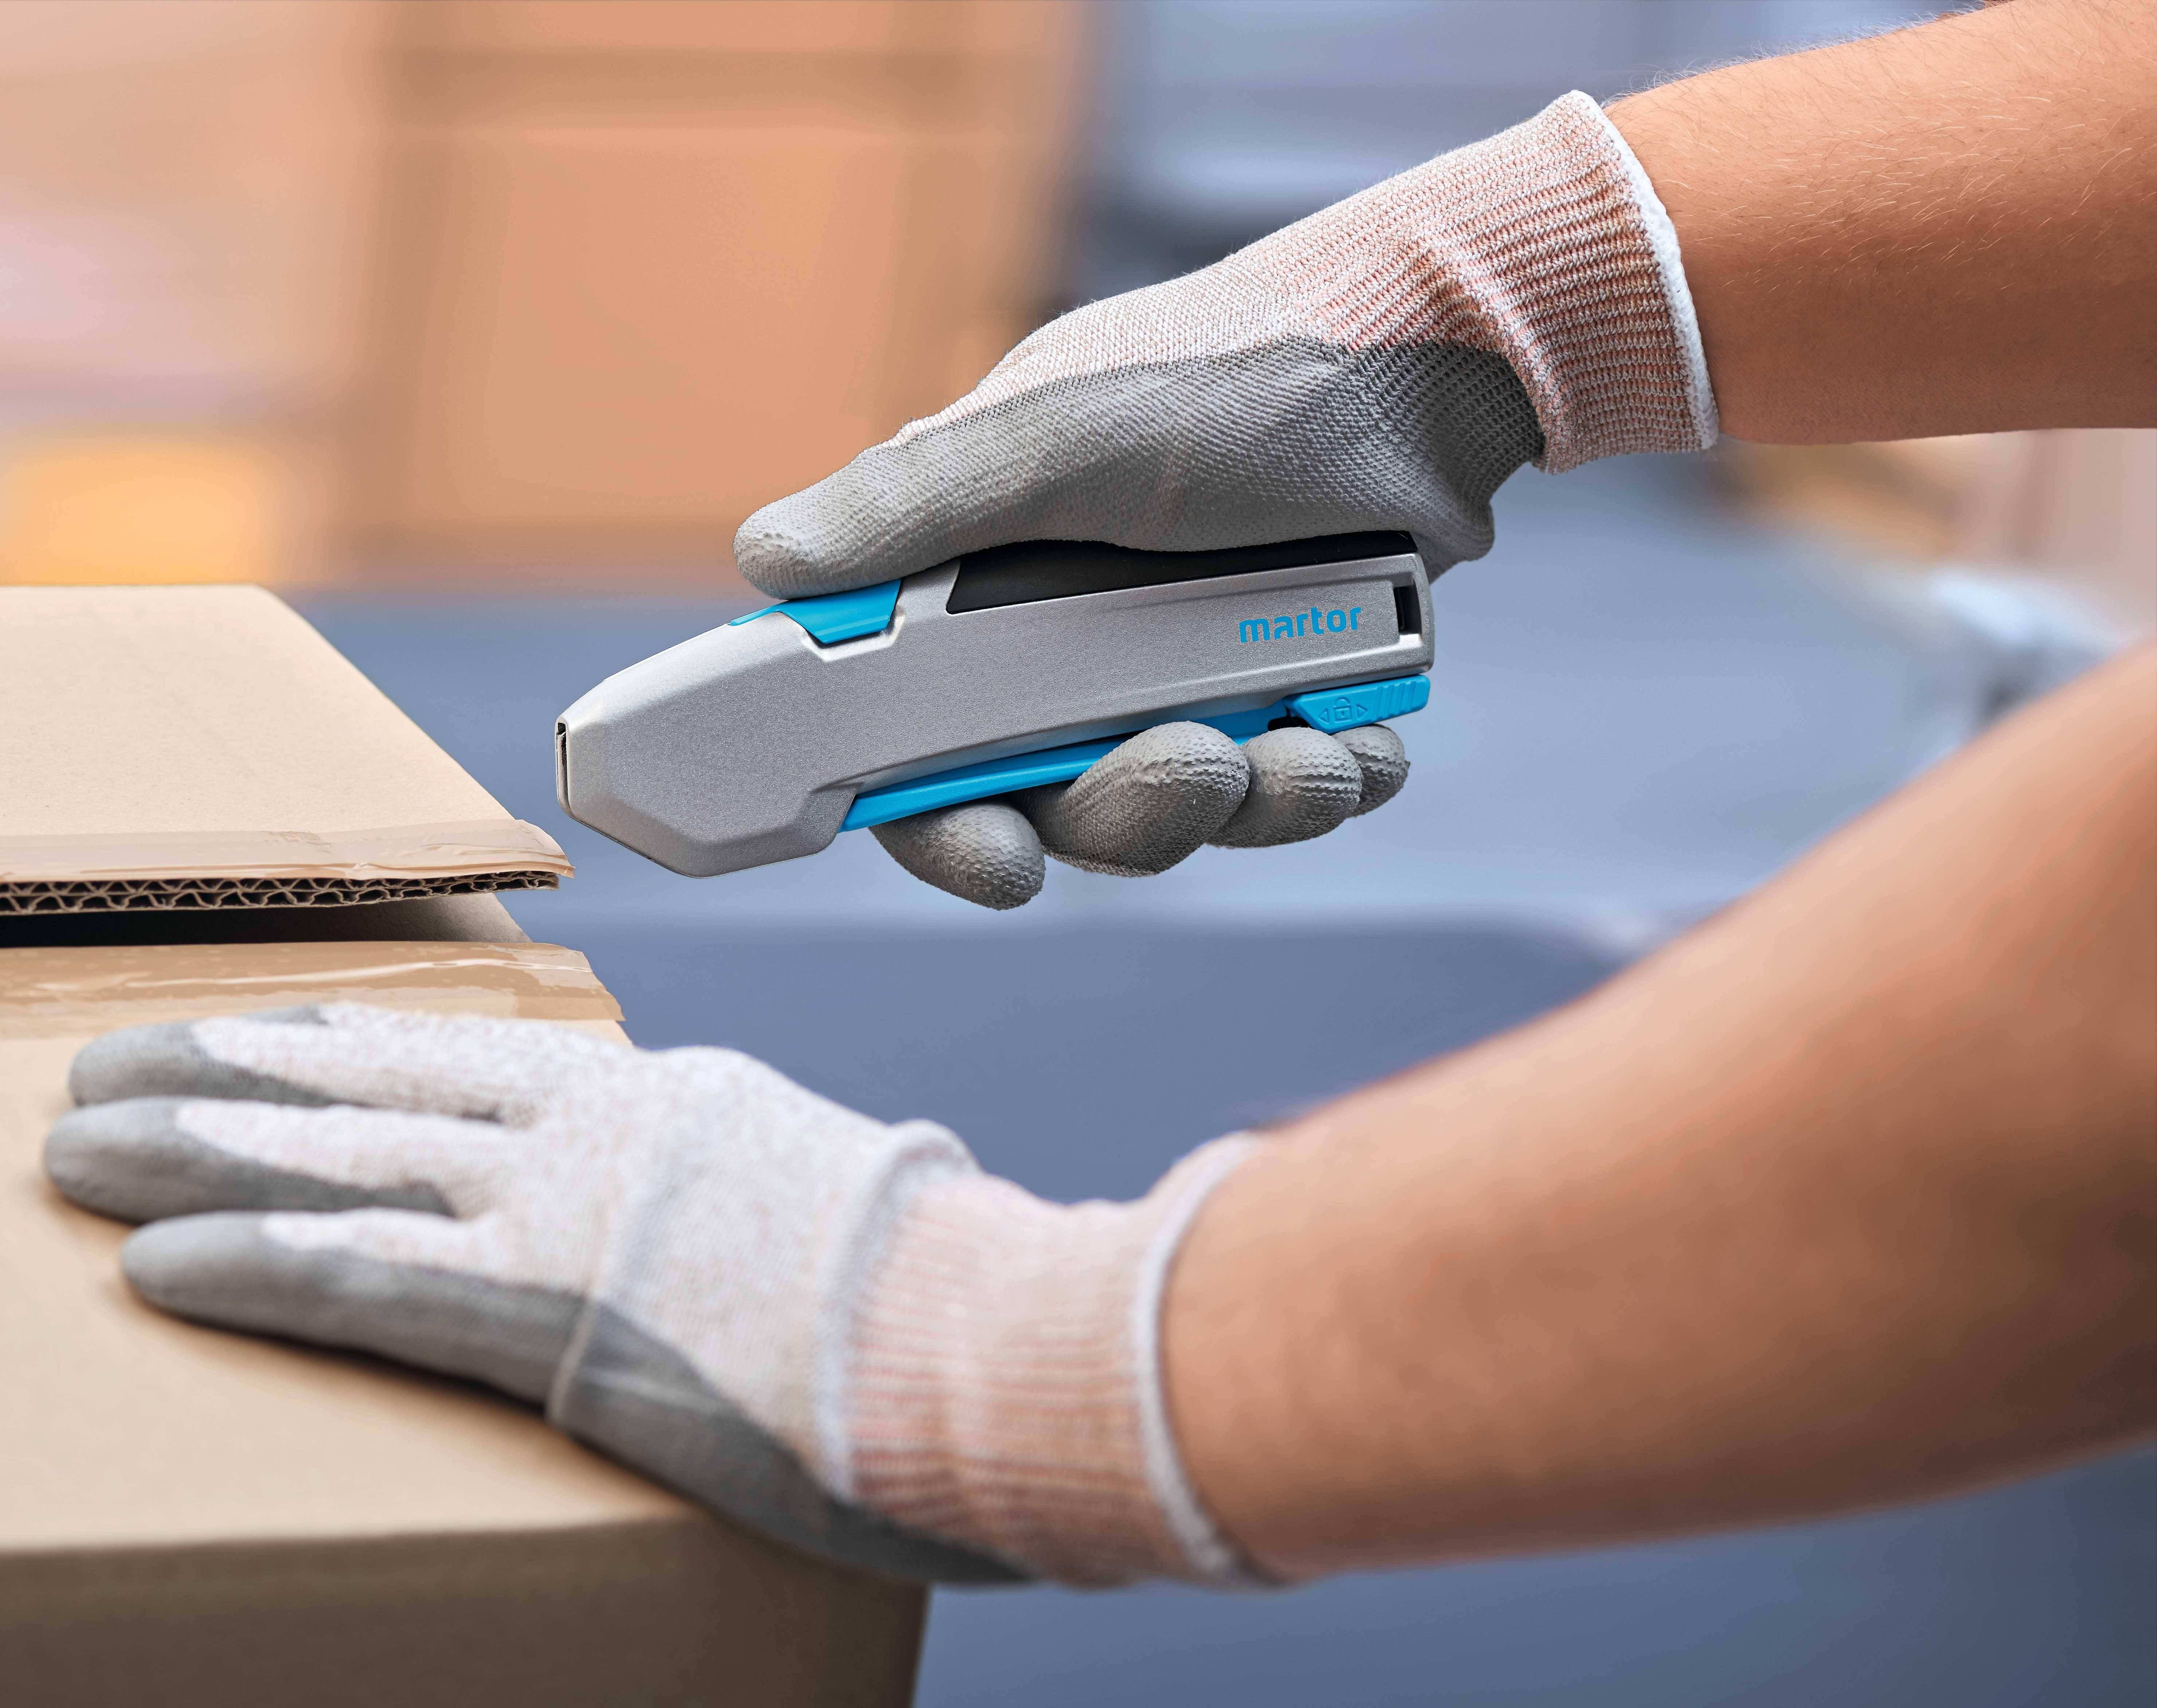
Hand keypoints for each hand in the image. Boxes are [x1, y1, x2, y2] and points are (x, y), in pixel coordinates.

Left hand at [45, 1004, 1256, 1584]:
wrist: (1013, 1340)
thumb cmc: (956, 1302)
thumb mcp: (844, 1210)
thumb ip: (757, 1201)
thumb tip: (748, 1220)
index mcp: (667, 1103)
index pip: (466, 1057)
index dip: (334, 1046)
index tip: (242, 1035)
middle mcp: (602, 1130)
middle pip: (372, 1084)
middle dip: (220, 1071)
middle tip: (98, 1062)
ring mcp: (575, 1211)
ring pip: (340, 1161)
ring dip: (191, 1154)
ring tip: (72, 1147)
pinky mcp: (559, 1312)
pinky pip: (370, 1280)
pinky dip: (254, 1265)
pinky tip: (157, 1264)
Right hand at [739, 93, 1704, 907]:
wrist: (1426, 362)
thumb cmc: (1229, 372)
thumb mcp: (1058, 426)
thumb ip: (915, 504)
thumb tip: (763, 561)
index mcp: (977, 592)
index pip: (910, 749)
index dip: (938, 824)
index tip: (998, 862)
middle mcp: (1063, 651)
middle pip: (1052, 808)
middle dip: (1129, 815)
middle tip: (1198, 768)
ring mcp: (1173, 679)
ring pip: (1175, 816)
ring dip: (1245, 807)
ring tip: (1312, 752)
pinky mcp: (1279, 695)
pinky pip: (1288, 793)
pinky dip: (1327, 779)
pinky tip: (1362, 735)